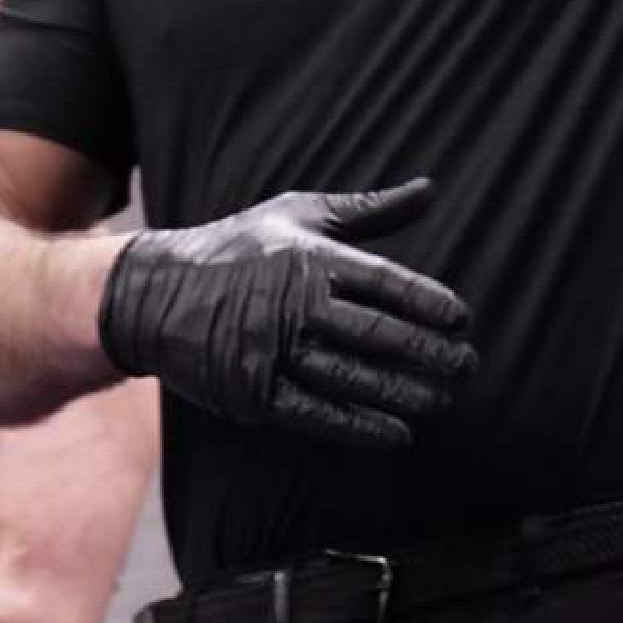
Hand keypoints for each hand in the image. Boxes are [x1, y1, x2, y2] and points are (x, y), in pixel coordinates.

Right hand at [96, 180, 476, 447]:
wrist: (155, 294)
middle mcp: (294, 304)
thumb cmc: (238, 249)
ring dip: (404, 392)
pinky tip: (397, 433)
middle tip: (467, 366)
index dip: (429, 302)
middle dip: (429, 353)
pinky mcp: (253, 391)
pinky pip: (317, 414)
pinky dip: (360, 427)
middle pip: (377, 333)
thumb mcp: (298, 214)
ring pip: (353, 377)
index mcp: (310, 259)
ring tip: (442, 399)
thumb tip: (429, 189)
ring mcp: (272, 351)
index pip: (385, 282)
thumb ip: (367, 210)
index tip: (461, 319)